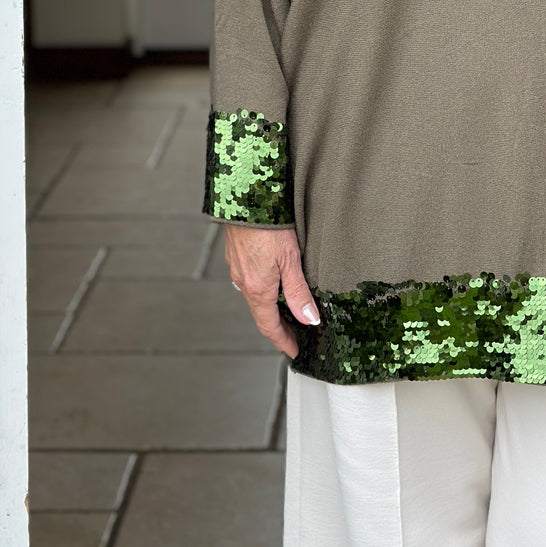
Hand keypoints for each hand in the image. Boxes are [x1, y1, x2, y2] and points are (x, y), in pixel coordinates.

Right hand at [223, 224, 320, 358]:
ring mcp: (238, 268)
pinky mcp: (236, 255)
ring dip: (270, 307)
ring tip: (288, 309)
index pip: (269, 326)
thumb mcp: (290, 260)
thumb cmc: (269, 224)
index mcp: (257, 289)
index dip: (283, 341)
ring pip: (255, 296)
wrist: (246, 196)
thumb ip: (298, 292)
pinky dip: (263, 289)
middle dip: (278, 326)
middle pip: (262, 313)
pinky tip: (273, 280)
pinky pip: (249, 280)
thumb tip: (309, 319)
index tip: (294, 350)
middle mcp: (243, 282)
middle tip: (295, 333)